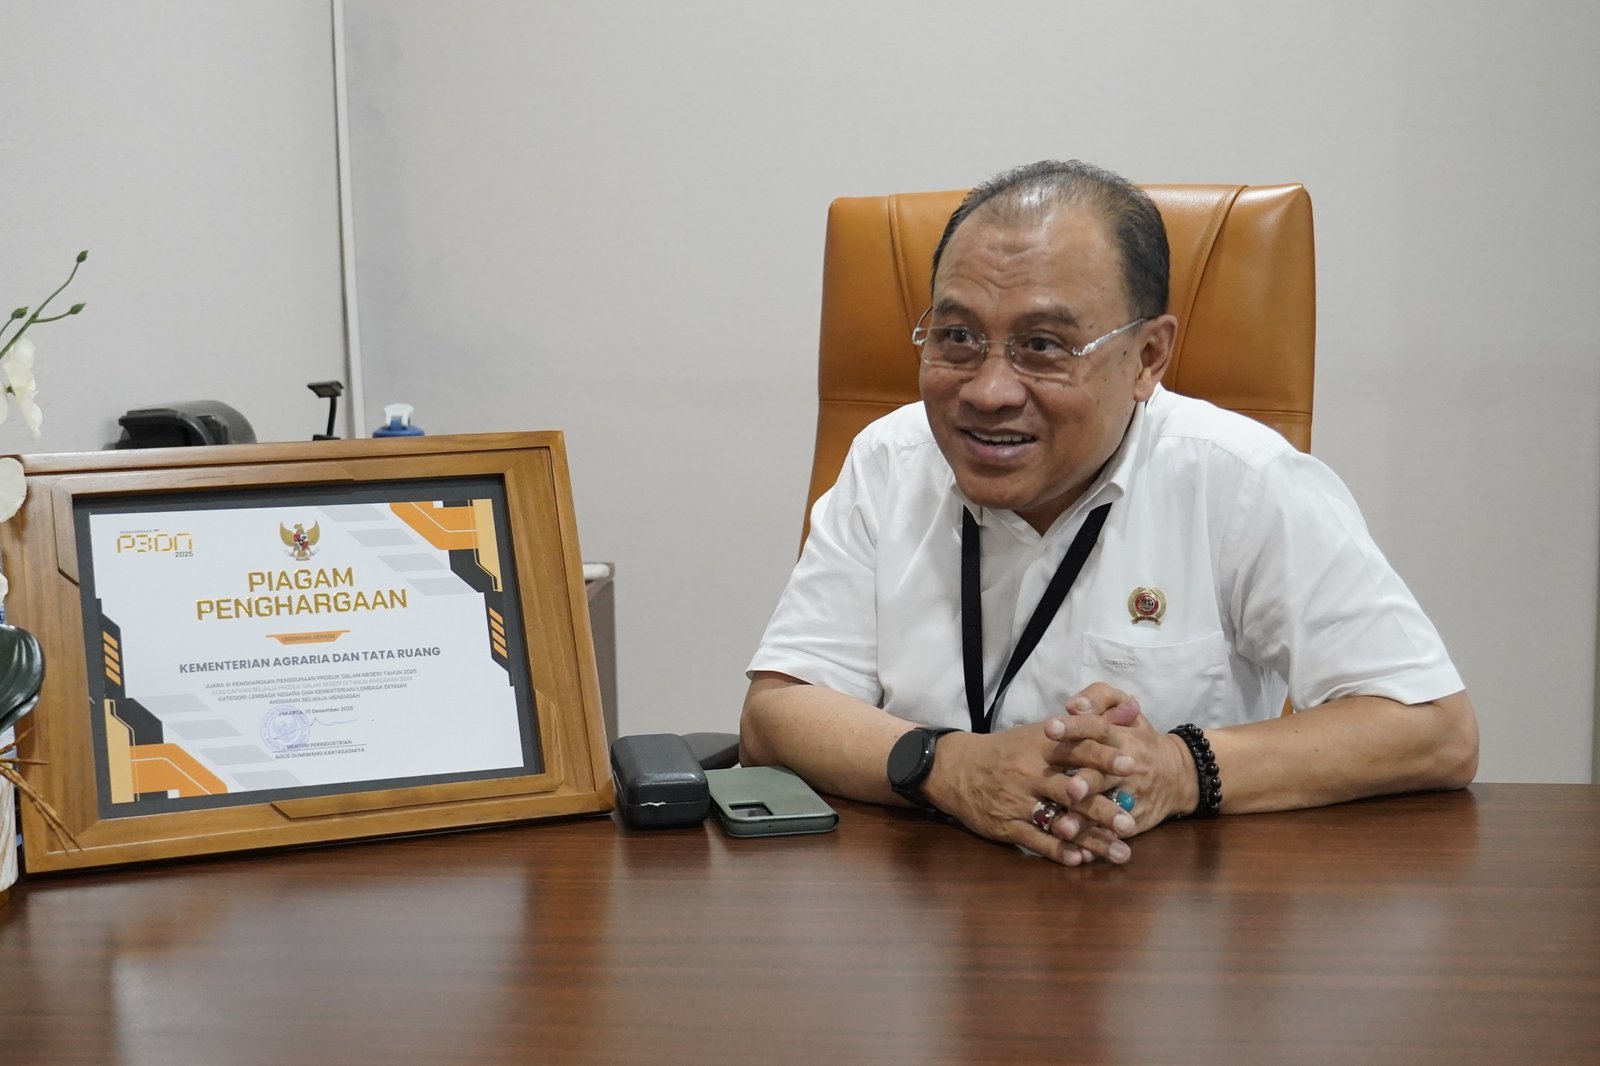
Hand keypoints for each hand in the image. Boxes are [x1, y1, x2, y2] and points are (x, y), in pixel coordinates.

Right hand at [920, 704, 1146, 867]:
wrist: (953, 768)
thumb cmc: (1004, 751)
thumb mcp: (1036, 733)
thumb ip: (1078, 728)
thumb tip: (1125, 712)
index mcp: (1040, 746)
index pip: (1076, 749)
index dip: (1103, 758)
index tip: (1132, 766)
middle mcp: (1029, 773)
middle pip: (1072, 792)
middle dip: (1104, 809)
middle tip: (1131, 823)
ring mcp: (1017, 801)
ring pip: (1060, 822)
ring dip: (1093, 839)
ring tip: (1122, 853)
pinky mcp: (1006, 826)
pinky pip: (1036, 841)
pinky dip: (1060, 851)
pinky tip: (1081, 860)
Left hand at [1043, 683, 1198, 859]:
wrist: (1179, 773)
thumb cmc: (1137, 736)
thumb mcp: (1126, 709)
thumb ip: (1100, 699)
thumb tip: (1073, 703)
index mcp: (1121, 736)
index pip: (1097, 728)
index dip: (1075, 728)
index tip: (1050, 727)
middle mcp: (1127, 767)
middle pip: (1104, 773)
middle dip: (1087, 781)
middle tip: (1067, 789)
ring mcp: (1132, 796)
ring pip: (1108, 809)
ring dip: (1086, 820)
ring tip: (1063, 828)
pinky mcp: (1134, 819)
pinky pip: (1114, 833)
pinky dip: (1097, 844)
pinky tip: (1077, 854)